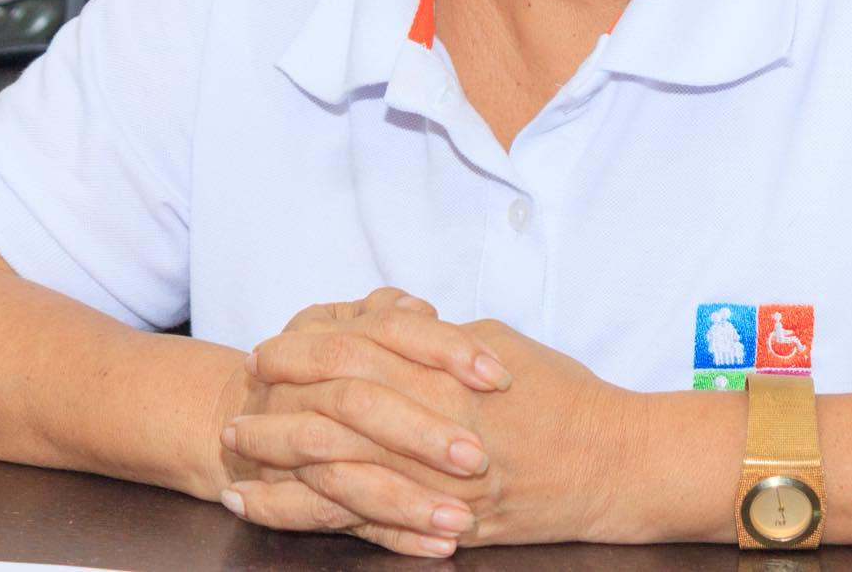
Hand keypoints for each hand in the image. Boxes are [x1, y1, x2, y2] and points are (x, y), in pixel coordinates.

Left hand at [224, 313, 634, 549]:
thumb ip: (432, 336)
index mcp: (447, 373)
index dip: (303, 350)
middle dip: (278, 404)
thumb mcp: (495, 343)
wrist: (615, 464)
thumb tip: (381, 323)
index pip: (355, 353)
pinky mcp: (440, 528)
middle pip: (334, 411)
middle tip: (240, 398)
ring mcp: (435, 485)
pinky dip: (305, 515)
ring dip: (277, 461)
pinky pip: (358, 523)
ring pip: (335, 471)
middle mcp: (434, 428)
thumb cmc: (563, 395)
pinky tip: (266, 509)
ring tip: (236, 453)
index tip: (268, 348)